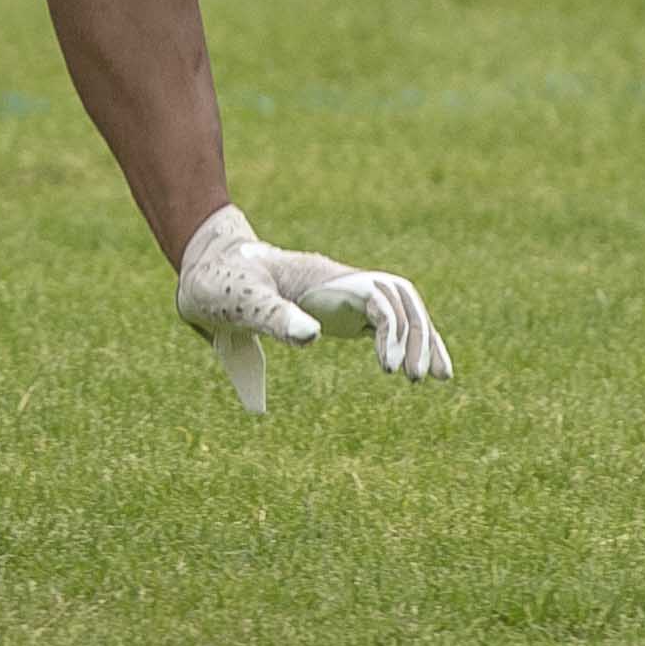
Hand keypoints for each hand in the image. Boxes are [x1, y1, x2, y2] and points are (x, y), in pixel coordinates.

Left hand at [173, 203, 450, 408]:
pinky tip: (410, 371)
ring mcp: (342, 296)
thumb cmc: (220, 280)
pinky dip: (403, 344)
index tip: (389, 370)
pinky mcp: (338, 312)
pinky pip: (383, 325)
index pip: (377, 295)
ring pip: (400, 310)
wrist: (206, 266)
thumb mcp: (241, 299)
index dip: (391, 330)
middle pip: (401, 298)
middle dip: (419, 335)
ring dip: (421, 339)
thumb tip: (312, 337)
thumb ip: (274, 316)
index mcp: (321, 277)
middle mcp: (340, 283)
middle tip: (419, 380)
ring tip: (438, 378)